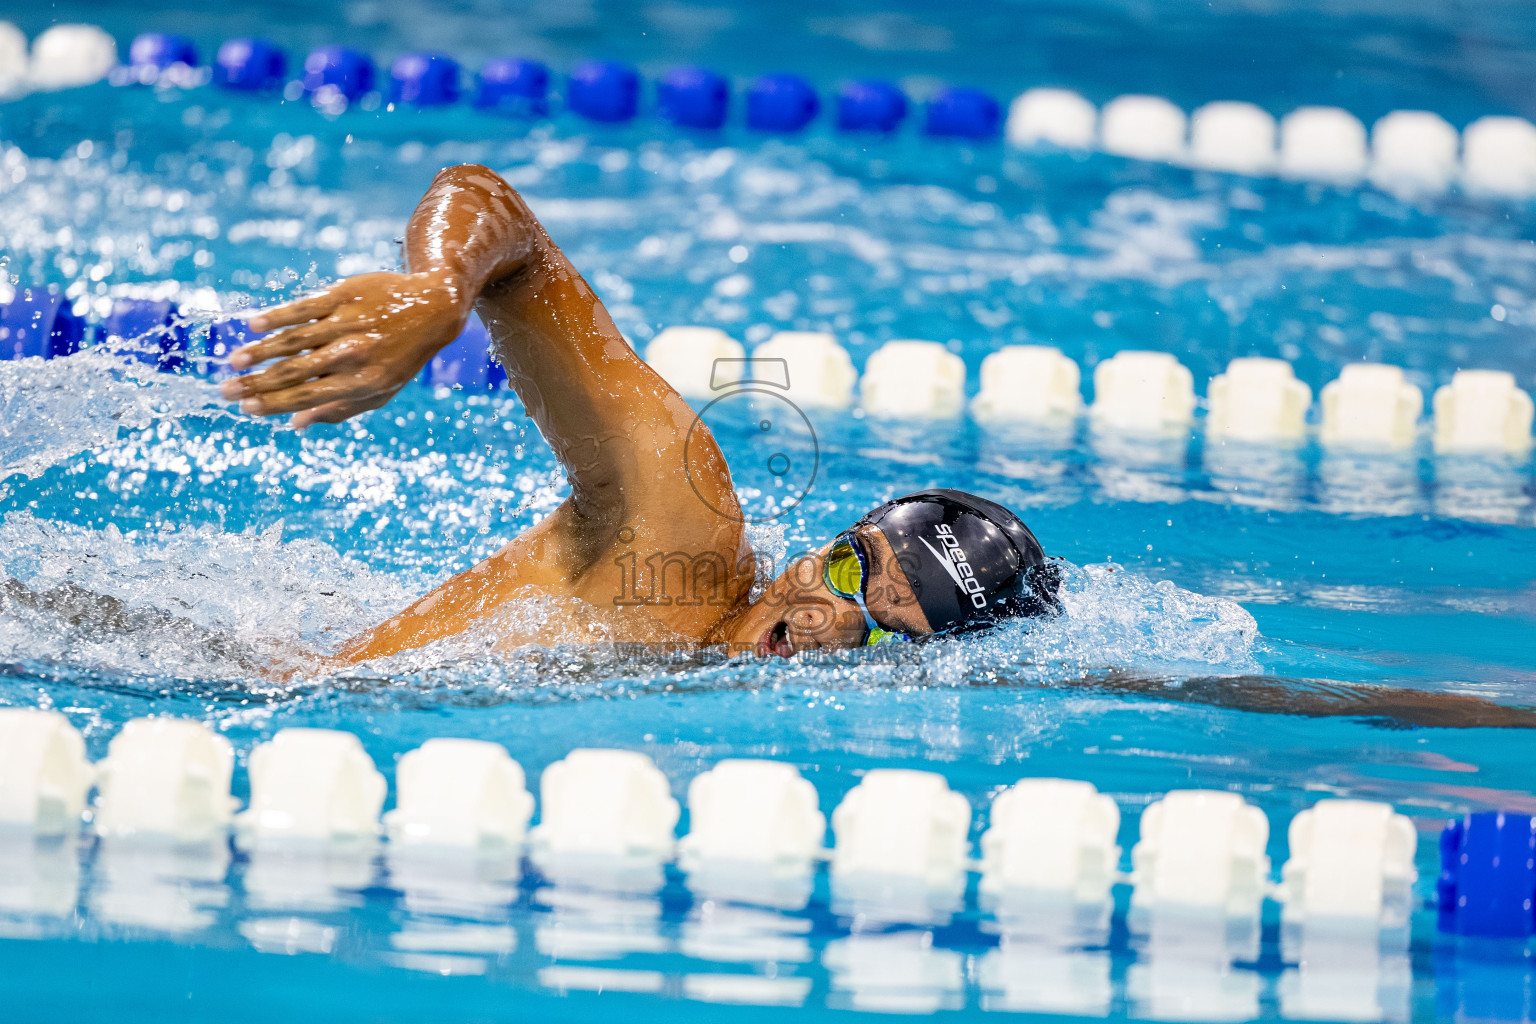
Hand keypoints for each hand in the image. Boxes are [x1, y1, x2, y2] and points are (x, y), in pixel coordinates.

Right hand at [219, 270, 468, 428]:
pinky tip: (254, 326)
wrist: (431, 306)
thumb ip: (339, 410)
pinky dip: (276, 317)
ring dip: (259, 351)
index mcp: (362, 382)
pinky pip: (303, 307)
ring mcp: (347, 322)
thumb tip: (296, 426)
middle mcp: (354, 353)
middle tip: (225, 390)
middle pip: (294, 371)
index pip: (307, 397)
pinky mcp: (343, 294)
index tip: (245, 408)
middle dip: (255, 383)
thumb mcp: (381, 390)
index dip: (273, 404)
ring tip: (235, 361)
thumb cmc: (400, 356)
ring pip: (293, 339)